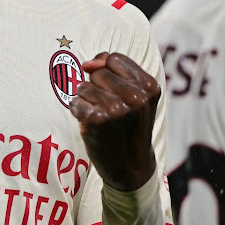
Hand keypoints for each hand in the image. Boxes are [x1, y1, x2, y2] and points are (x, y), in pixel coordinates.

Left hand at [69, 52, 158, 191]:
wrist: (130, 166)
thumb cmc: (129, 125)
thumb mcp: (135, 95)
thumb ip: (114, 70)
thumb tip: (88, 63)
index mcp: (149, 86)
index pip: (114, 58)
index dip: (106, 69)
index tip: (112, 88)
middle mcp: (136, 97)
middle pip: (98, 71)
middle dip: (97, 86)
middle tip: (109, 107)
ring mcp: (117, 109)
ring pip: (84, 85)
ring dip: (86, 99)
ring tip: (101, 115)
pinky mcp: (97, 121)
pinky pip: (75, 101)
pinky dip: (78, 110)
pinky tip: (91, 123)